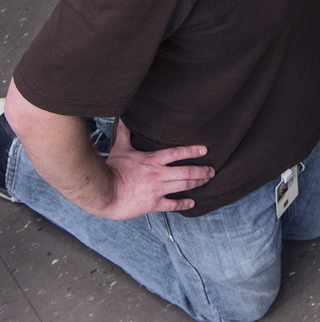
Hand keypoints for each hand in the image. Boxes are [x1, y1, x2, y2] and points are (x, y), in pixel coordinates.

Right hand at [99, 122, 214, 219]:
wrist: (103, 192)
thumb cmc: (112, 169)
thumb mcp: (120, 149)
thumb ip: (125, 133)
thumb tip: (123, 116)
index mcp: (152, 160)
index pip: (177, 153)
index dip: (192, 151)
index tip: (205, 150)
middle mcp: (158, 174)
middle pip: (186, 172)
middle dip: (201, 171)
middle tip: (212, 170)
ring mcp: (156, 190)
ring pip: (183, 186)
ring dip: (197, 183)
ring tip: (207, 180)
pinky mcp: (152, 204)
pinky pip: (171, 205)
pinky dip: (183, 203)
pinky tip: (192, 202)